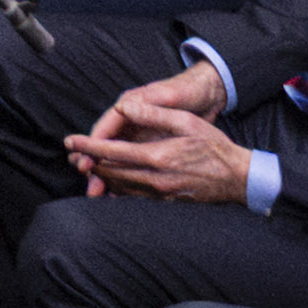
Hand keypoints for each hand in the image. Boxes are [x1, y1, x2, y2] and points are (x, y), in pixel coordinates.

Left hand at [68, 65, 255, 200]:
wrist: (237, 179)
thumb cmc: (214, 147)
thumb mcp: (186, 122)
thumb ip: (153, 114)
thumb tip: (124, 106)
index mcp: (157, 157)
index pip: (112, 152)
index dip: (88, 146)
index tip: (70, 142)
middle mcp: (155, 179)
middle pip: (110, 172)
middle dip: (89, 163)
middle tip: (73, 155)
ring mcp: (160, 194)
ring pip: (119, 187)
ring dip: (101, 177)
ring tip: (88, 166)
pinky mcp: (165, 202)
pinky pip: (134, 197)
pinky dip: (118, 188)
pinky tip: (112, 182)